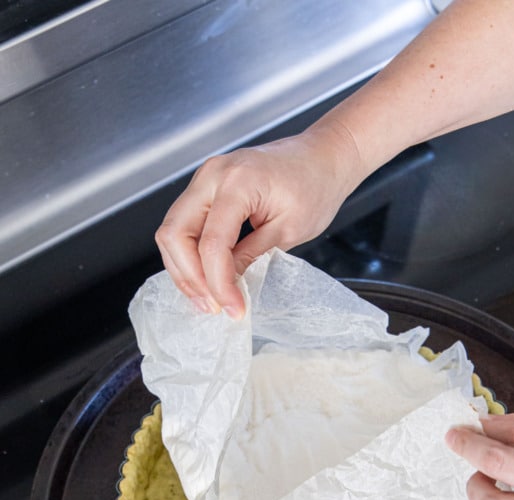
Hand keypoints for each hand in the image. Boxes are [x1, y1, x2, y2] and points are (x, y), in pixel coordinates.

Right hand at [155, 122, 361, 317]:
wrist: (321, 157)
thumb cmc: (314, 185)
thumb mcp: (288, 231)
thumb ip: (251, 257)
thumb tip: (226, 285)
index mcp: (237, 182)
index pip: (212, 244)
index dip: (218, 283)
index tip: (232, 308)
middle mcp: (212, 176)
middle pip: (175, 235)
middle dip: (190, 278)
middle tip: (212, 306)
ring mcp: (204, 179)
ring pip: (172, 231)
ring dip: (185, 269)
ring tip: (208, 297)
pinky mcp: (205, 188)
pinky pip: (183, 225)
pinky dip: (190, 254)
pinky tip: (205, 276)